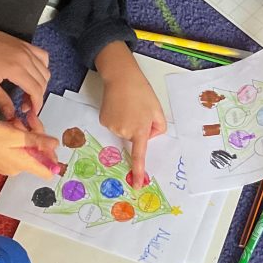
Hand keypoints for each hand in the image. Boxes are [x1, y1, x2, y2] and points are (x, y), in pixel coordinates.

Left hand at [0, 9, 49, 119]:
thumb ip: (1, 100)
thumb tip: (11, 115)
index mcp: (16, 70)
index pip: (36, 91)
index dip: (37, 104)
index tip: (32, 112)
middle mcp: (26, 59)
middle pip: (42, 83)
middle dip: (37, 97)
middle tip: (25, 105)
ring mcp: (27, 50)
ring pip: (45, 71)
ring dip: (41, 84)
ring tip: (29, 91)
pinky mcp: (26, 45)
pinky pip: (43, 56)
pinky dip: (43, 67)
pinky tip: (35, 73)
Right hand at [0, 117, 59, 179]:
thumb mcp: (14, 135)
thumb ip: (37, 141)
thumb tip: (56, 144)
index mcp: (23, 164)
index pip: (47, 171)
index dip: (53, 156)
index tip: (49, 139)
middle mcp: (18, 168)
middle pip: (38, 154)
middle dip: (37, 135)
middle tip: (28, 118)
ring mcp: (9, 164)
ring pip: (27, 148)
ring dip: (26, 132)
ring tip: (15, 120)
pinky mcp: (2, 158)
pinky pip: (17, 148)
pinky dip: (17, 136)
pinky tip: (10, 125)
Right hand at [95, 42, 165, 184]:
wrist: (121, 77)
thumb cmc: (141, 92)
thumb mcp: (157, 109)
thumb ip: (159, 127)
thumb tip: (149, 137)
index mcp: (140, 130)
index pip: (139, 155)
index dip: (137, 171)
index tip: (136, 185)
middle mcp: (124, 131)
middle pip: (134, 137)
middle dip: (139, 128)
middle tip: (140, 110)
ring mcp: (112, 126)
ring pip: (124, 131)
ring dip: (128, 121)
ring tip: (129, 105)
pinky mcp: (104, 121)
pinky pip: (115, 125)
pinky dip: (119, 118)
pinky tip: (119, 106)